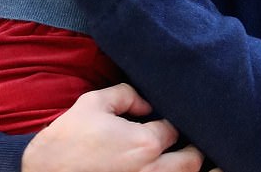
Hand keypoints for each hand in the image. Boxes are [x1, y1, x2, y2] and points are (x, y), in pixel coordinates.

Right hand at [22, 83, 203, 171]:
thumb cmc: (68, 139)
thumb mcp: (94, 103)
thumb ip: (126, 95)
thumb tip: (146, 104)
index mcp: (144, 144)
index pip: (174, 130)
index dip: (171, 122)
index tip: (164, 119)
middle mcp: (151, 171)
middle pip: (191, 162)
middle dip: (191, 150)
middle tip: (185, 141)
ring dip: (185, 168)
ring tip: (180, 157)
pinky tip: (162, 168)